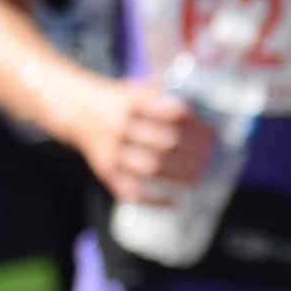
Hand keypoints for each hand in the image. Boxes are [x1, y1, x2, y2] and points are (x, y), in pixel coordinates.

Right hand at [64, 76, 218, 203]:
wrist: (75, 110)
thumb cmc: (119, 101)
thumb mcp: (138, 89)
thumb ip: (166, 101)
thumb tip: (207, 122)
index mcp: (131, 102)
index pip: (173, 113)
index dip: (198, 126)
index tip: (215, 136)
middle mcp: (119, 126)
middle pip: (164, 141)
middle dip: (193, 152)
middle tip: (210, 157)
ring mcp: (110, 151)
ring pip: (149, 167)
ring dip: (180, 175)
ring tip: (198, 177)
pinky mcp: (104, 171)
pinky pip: (130, 190)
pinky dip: (154, 200)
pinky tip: (175, 201)